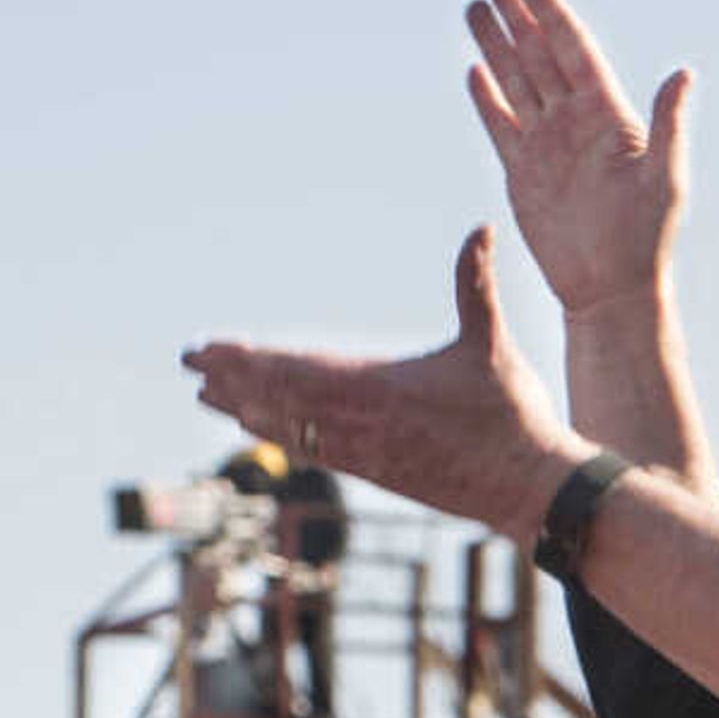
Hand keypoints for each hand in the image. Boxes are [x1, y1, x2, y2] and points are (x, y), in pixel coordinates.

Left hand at [183, 231, 580, 545]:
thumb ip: (477, 285)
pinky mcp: (376, 473)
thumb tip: (481, 227)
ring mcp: (364, 453)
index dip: (246, 358)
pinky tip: (262, 429)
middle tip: (188, 362)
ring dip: (246, 408)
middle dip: (231, 378)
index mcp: (378, 390)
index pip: (293, 370)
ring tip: (208, 394)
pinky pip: (314, 451)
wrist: (530, 490)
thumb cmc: (514, 416)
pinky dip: (281, 435)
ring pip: (289, 428)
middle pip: (278, 399)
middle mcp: (359, 425)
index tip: (207, 349)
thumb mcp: (494, 343)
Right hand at [463, 0, 687, 321]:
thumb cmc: (645, 236)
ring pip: (517, 84)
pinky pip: (501, 127)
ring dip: (497, 47)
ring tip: (475, 9)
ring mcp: (547, 146)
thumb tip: (683, 73)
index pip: (575, 52)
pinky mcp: (523, 174)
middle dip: (519, 19)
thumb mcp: (663, 177)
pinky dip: (488, 100)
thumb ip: (667, 123)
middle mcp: (575, 122)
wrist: (610, 287)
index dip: (554, 15)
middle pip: (540, 58)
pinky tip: (475, 71)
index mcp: (608, 114)